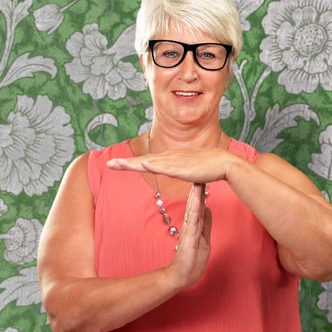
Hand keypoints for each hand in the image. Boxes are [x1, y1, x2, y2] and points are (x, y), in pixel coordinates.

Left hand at [106, 149, 235, 182]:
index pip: (145, 161)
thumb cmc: (207, 167)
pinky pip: (165, 167)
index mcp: (168, 160)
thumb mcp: (185, 170)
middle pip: (142, 161)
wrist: (223, 163)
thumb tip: (170, 173)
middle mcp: (168, 159)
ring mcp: (174, 162)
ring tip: (118, 164)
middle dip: (125, 163)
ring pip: (150, 163)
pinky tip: (143, 164)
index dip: (129, 163)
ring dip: (134, 164)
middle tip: (108, 164)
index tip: (114, 164)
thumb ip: (176, 171)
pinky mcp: (182, 168)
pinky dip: (154, 165)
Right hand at [166, 183, 211, 288]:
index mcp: (194, 226)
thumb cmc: (192, 261)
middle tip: (199, 174)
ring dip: (195, 197)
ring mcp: (189, 232)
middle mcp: (190, 226)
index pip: (198, 206)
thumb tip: (208, 208)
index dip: (201, 193)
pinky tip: (197, 202)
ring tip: (197, 183)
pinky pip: (193, 223)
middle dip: (198, 190)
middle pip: (194, 205)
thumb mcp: (204, 239)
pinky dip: (195, 211)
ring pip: (193, 211)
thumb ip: (205, 224)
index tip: (204, 179)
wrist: (181, 276)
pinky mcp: (189, 239)